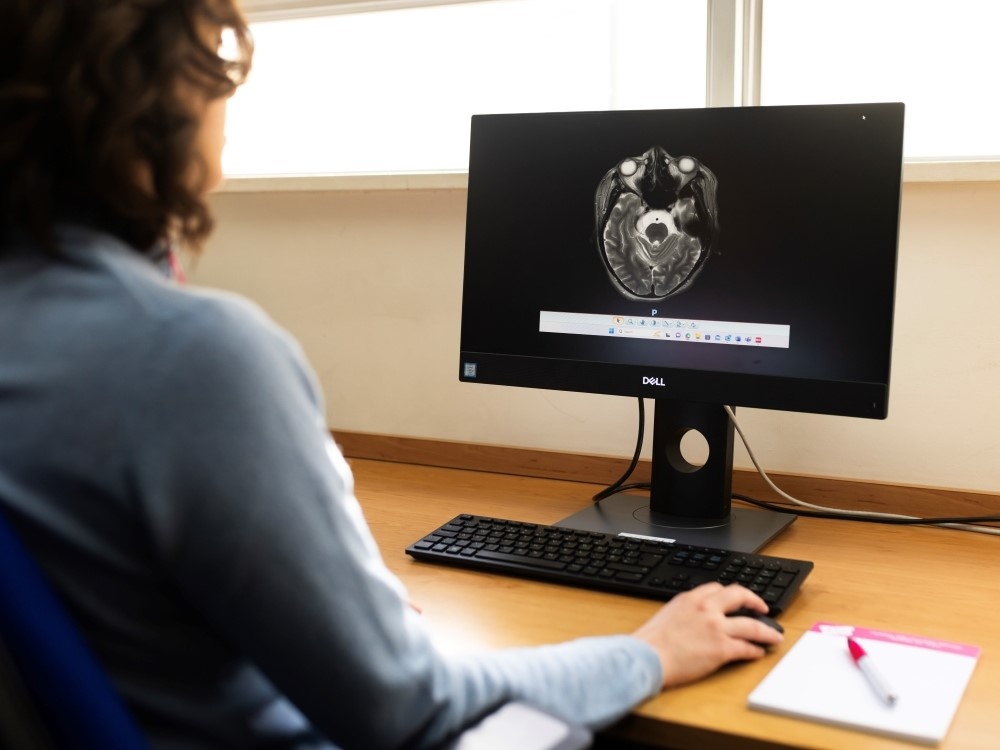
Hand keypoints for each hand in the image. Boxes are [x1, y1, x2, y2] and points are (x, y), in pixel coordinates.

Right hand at [632, 582, 782, 688]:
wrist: (648, 656)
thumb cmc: (651, 641)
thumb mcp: (668, 613)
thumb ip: (685, 611)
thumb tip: (695, 617)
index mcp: (691, 598)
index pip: (717, 588)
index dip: (731, 593)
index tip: (736, 598)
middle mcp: (707, 608)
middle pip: (740, 596)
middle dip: (755, 601)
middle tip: (763, 608)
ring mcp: (716, 628)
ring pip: (751, 625)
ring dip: (767, 631)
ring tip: (775, 636)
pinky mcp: (722, 649)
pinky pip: (746, 647)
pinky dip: (756, 650)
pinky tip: (758, 653)